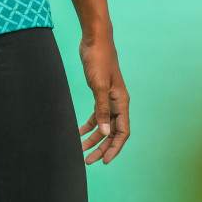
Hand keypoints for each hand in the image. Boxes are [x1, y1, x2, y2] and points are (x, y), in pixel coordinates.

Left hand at [78, 36, 128, 164]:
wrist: (94, 40)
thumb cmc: (99, 60)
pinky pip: (97, 114)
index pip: (122, 132)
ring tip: (81, 148)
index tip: (104, 161)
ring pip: (104, 124)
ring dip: (94, 137)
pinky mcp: (100, 93)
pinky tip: (79, 130)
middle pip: (112, 132)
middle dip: (101, 146)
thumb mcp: (99, 86)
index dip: (115, 148)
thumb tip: (107, 132)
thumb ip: (103, 110)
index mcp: (121, 102)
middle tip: (88, 160)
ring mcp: (109, 98)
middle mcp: (118, 103)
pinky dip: (89, 124)